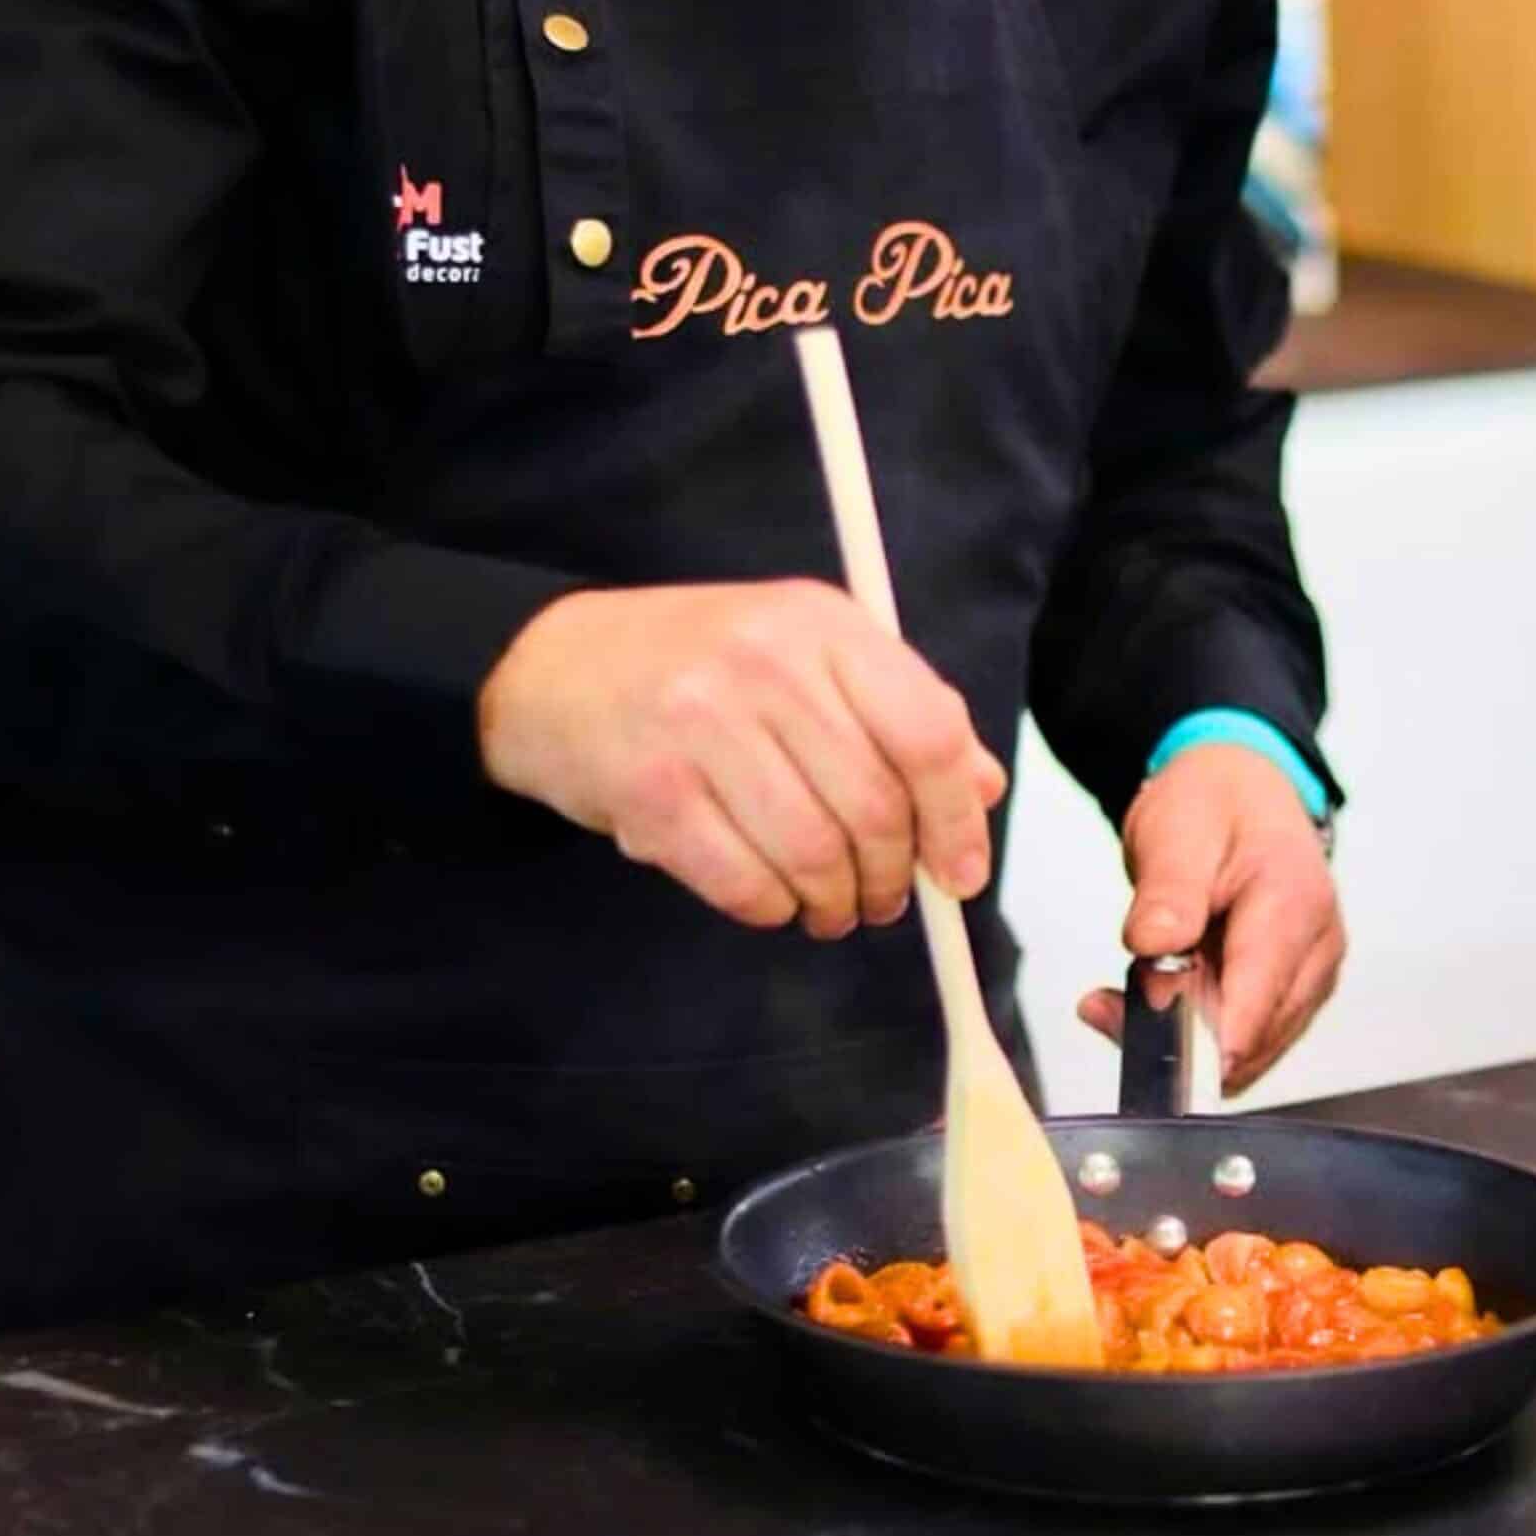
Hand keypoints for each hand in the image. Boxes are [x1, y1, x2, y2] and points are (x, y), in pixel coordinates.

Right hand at [478, 580, 1006, 934]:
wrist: (550, 667)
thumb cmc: (699, 667)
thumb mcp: (808, 658)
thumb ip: (900, 713)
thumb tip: (984, 787)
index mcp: (824, 626)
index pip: (927, 733)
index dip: (956, 818)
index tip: (962, 873)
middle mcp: (766, 664)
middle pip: (874, 807)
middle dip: (893, 878)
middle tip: (885, 901)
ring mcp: (701, 725)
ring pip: (813, 854)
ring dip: (834, 903)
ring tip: (830, 907)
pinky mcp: (650, 790)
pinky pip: (743, 884)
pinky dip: (770, 910)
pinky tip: (771, 899)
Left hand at [1076, 743, 1341, 1097]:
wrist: (1240, 792)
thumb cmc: (1214, 805)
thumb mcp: (1176, 830)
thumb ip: (1168, 893)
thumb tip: (1155, 946)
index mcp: (1296, 902)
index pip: (1258, 1000)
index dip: (1205, 1039)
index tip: (1148, 1047)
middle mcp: (1318, 948)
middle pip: (1253, 1035)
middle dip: (1180, 1035)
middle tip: (1108, 1005)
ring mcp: (1310, 975)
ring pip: (1248, 1049)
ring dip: (1185, 1035)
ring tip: (1131, 987)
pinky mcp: (1293, 992)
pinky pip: (1245, 1038)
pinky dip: (1197, 1031)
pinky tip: (1159, 996)